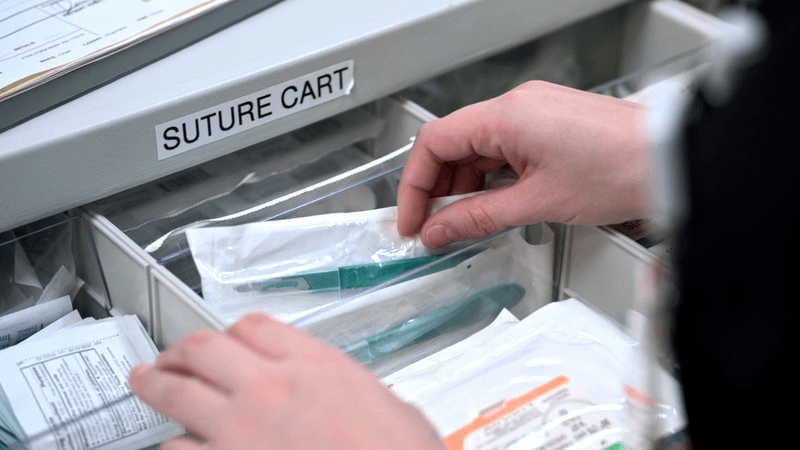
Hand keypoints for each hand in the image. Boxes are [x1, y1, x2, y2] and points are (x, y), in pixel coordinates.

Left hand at [129, 314, 444, 449]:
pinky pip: (179, 447)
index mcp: (317, 365)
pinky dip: (172, 444)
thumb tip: (358, 400)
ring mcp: (242, 427)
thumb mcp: (396, 409)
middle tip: (169, 355)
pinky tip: (173, 444)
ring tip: (143, 380)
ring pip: (178, 390)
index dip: (232, 331)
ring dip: (155, 383)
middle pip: (206, 347)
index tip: (226, 340)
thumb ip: (362, 394)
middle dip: (180, 348)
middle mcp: (273, 387)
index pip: (256, 327)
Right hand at [397, 80, 649, 247]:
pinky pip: (503, 150)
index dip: (414, 185)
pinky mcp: (549, 125)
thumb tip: (439, 230)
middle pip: (453, 146)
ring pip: (478, 150)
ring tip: (466, 223)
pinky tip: (493, 205)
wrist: (673, 162)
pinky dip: (491, 179)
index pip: (434, 143)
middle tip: (436, 229)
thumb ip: (477, 218)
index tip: (412, 219)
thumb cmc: (621, 171)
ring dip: (465, 187)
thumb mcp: (537, 203)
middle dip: (439, 190)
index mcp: (507, 115)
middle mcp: (517, 106)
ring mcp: (534, 113)